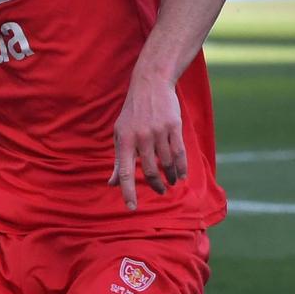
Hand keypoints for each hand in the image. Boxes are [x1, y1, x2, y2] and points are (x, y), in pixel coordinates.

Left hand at [107, 74, 187, 210]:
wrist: (150, 86)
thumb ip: (119, 161)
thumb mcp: (119, 134)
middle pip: (150, 170)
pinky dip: (182, 166)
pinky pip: (179, 152)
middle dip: (156, 185)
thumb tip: (112, 184)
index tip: (131, 207)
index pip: (125, 172)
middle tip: (160, 191)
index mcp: (124, 141)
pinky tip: (182, 175)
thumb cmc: (132, 114)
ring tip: (172, 182)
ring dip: (171, 176)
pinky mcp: (173, 127)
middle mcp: (140, 138)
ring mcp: (158, 132)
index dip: (127, 191)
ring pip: (167, 162)